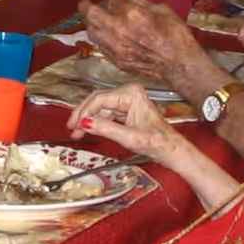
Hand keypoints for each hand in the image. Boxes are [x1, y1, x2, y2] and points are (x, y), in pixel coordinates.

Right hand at [67, 84, 193, 167]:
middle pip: (97, 100)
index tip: (74, 124)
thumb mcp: (130, 137)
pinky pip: (105, 113)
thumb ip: (106, 129)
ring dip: (88, 119)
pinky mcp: (126, 109)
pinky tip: (88, 129)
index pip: (99, 99)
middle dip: (83, 115)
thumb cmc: (159, 142)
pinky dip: (96, 122)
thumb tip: (85, 123)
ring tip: (77, 132)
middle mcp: (129, 93)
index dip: (84, 112)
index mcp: (132, 94)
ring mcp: (128, 101)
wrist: (172, 150)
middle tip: (71, 127)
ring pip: (99, 107)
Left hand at [80, 0, 203, 90]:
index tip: (116, 1)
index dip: (113, 1)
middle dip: (87, 8)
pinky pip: (101, 47)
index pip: (112, 3)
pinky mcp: (117, 61)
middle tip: (86, 5)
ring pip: (92, 33)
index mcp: (133, 15)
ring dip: (91, 25)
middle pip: (92, 16)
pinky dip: (100, 40)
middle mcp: (120, 30)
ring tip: (93, 21)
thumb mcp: (164, 11)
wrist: (179, 66)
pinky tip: (104, 37)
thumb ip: (143, 3)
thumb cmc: (177, 38)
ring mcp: (117, 47)